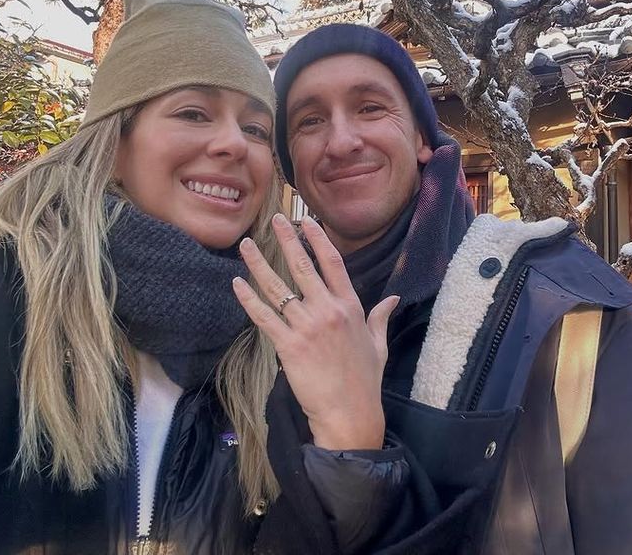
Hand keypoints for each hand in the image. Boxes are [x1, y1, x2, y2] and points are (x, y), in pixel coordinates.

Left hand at [233, 213, 397, 450]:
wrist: (350, 413)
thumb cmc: (365, 381)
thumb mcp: (378, 344)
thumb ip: (381, 317)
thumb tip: (393, 299)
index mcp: (351, 307)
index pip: (332, 263)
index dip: (318, 239)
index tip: (306, 221)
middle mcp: (328, 311)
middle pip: (303, 267)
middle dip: (286, 240)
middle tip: (274, 219)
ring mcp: (307, 327)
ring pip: (278, 288)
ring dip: (259, 264)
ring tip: (246, 246)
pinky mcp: (289, 346)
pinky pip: (264, 317)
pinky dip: (249, 299)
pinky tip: (238, 284)